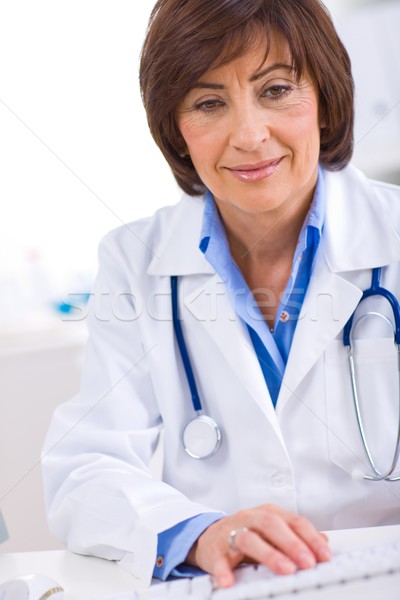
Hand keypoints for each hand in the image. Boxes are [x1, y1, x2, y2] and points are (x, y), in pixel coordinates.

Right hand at [185, 504, 330, 587]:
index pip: (293, 521)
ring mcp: (231, 532)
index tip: (324, 555)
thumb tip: (324, 542)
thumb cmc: (246, 534)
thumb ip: (296, 535)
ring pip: (249, 538)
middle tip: (307, 563)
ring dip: (268, 554)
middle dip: (292, 544)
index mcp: (268, 513)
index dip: (310, 537)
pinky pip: (219, 559)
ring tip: (284, 570)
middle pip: (272, 525)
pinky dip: (224, 570)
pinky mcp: (215, 549)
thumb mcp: (273, 531)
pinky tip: (230, 581)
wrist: (209, 536)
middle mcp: (250, 519)